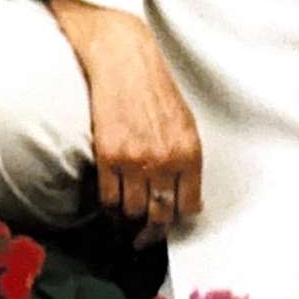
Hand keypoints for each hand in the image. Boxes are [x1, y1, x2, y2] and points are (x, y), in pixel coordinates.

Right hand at [47, 0, 202, 249]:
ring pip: (133, 212)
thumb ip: (187, 163)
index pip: (188, 207)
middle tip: (144, 238)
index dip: (178, 220)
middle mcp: (165, 160)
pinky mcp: (108, 155)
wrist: (124, 60)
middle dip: (152, 233)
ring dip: (129, 220)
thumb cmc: (155, 89)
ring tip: (126, 218)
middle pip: (161, 216)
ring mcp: (135, 159)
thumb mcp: (186, 124)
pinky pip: (109, 199)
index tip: (170, 224)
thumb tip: (186, 200)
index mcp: (189, 152)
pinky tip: (112, 203)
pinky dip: (110, 207)